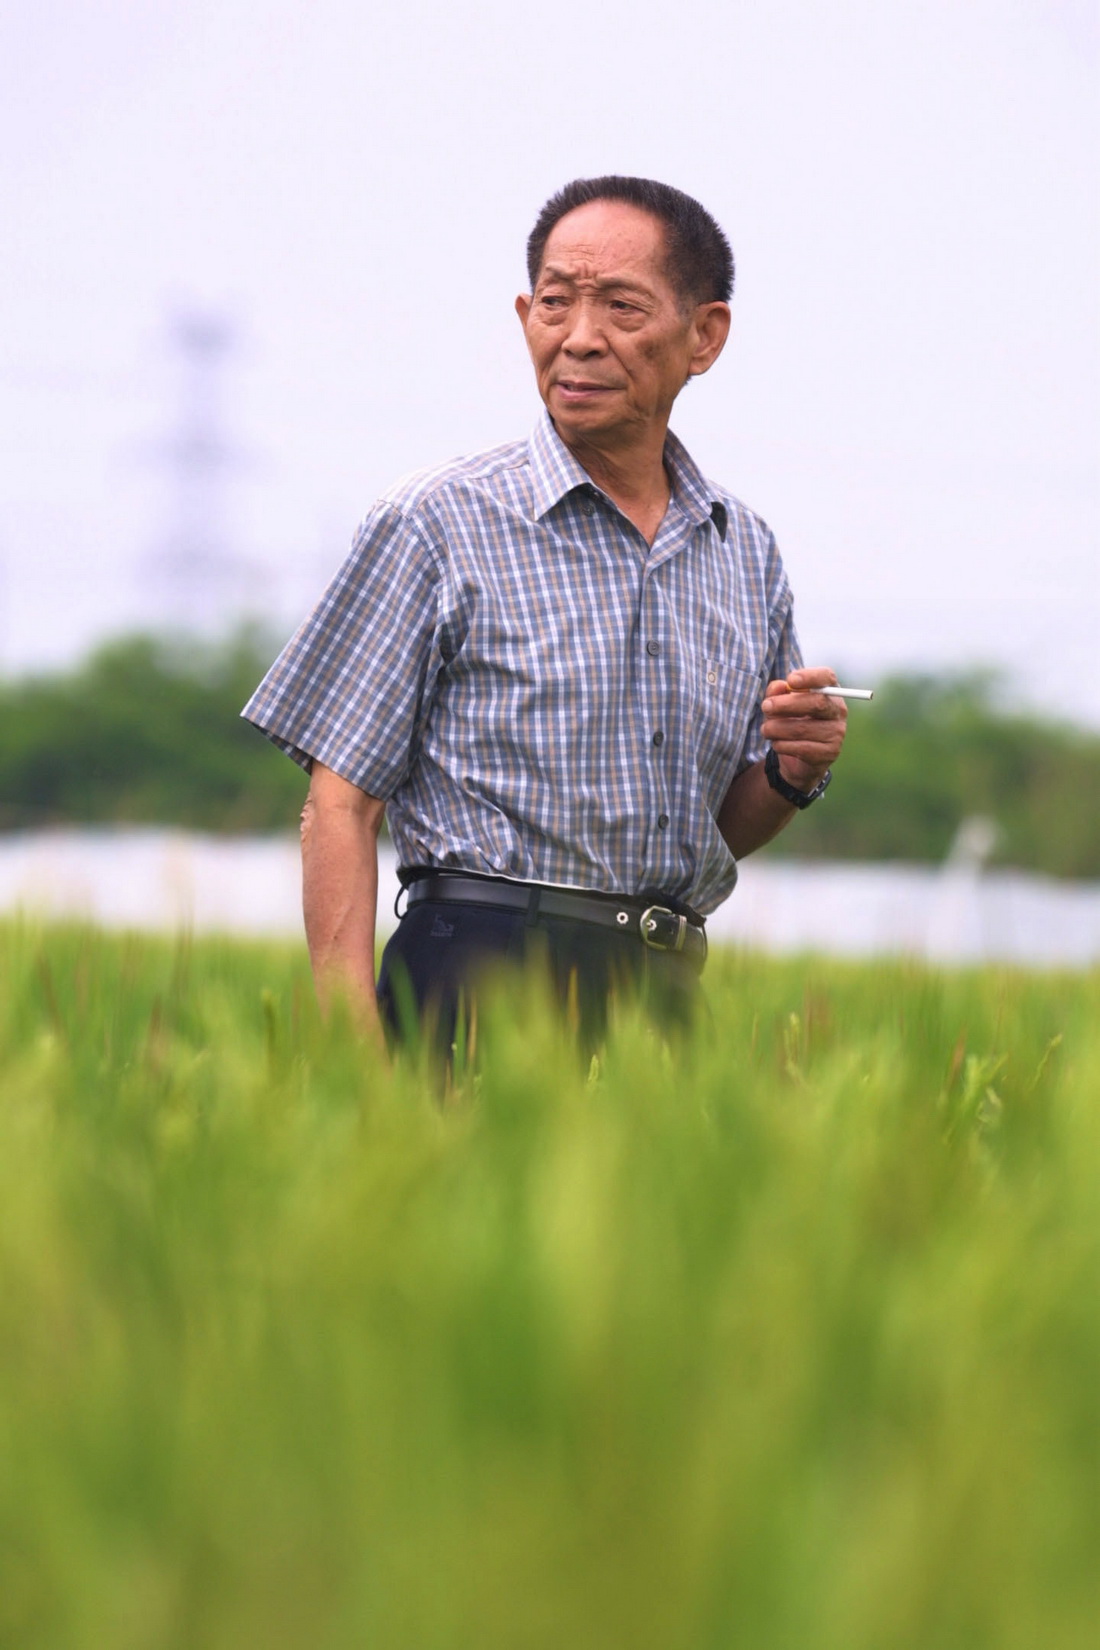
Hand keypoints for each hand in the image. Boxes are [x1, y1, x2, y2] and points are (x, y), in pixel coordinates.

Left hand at [761, 667, 847, 792]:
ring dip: (777, 728)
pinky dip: (782, 745)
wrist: (800, 757)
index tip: (791, 680)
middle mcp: (837, 710)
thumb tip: (778, 686)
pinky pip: (801, 748)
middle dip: (787, 704)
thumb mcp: (781, 704)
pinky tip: (776, 743)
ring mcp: (836, 733)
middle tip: (766, 706)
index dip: (810, 677)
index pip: (827, 677)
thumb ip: (778, 692)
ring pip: (803, 728)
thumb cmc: (791, 721)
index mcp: (828, 691)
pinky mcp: (829, 753)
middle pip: (818, 703)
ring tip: (766, 729)